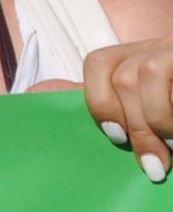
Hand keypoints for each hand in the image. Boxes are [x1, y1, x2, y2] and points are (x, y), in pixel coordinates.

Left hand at [84, 34, 172, 182]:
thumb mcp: (159, 109)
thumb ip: (128, 114)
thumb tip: (50, 99)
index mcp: (149, 56)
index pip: (100, 62)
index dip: (99, 100)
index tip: (115, 137)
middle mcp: (165, 45)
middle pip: (123, 74)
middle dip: (134, 124)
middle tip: (155, 165)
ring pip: (146, 72)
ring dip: (159, 119)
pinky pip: (168, 75)